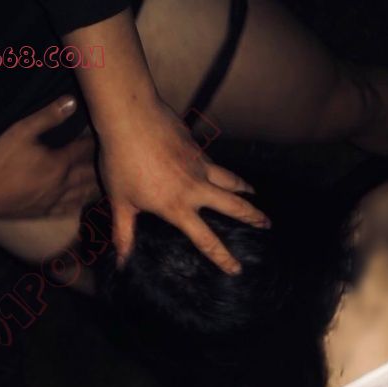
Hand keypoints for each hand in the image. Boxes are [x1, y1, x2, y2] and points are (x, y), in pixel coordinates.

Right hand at [0, 96, 99, 219]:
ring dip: (98, 187)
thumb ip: (48, 117)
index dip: (97, 140)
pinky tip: (85, 202)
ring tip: (110, 183)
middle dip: (103, 165)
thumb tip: (71, 102)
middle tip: (116, 159)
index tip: (110, 133)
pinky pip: (71, 208)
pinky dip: (82, 204)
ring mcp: (56, 200)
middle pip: (91, 174)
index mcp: (60, 163)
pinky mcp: (46, 212)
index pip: (86, 149)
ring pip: (85, 193)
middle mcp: (63, 184)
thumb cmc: (0, 161)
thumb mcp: (22, 130)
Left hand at [97, 98, 269, 274]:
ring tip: (257, 198)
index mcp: (177, 207)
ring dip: (248, 191)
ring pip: (233, 182)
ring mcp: (200, 166)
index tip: (237, 269)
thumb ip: (123, 234)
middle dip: (254, 218)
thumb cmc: (121, 160)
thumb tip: (121, 262)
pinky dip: (227, 173)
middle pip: (234, 207)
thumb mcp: (119, 202)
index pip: (206, 240)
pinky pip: (218, 165)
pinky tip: (228, 175)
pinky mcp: (198, 149)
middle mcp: (195, 189)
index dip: (223, 258)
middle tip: (267, 226)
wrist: (131, 116)